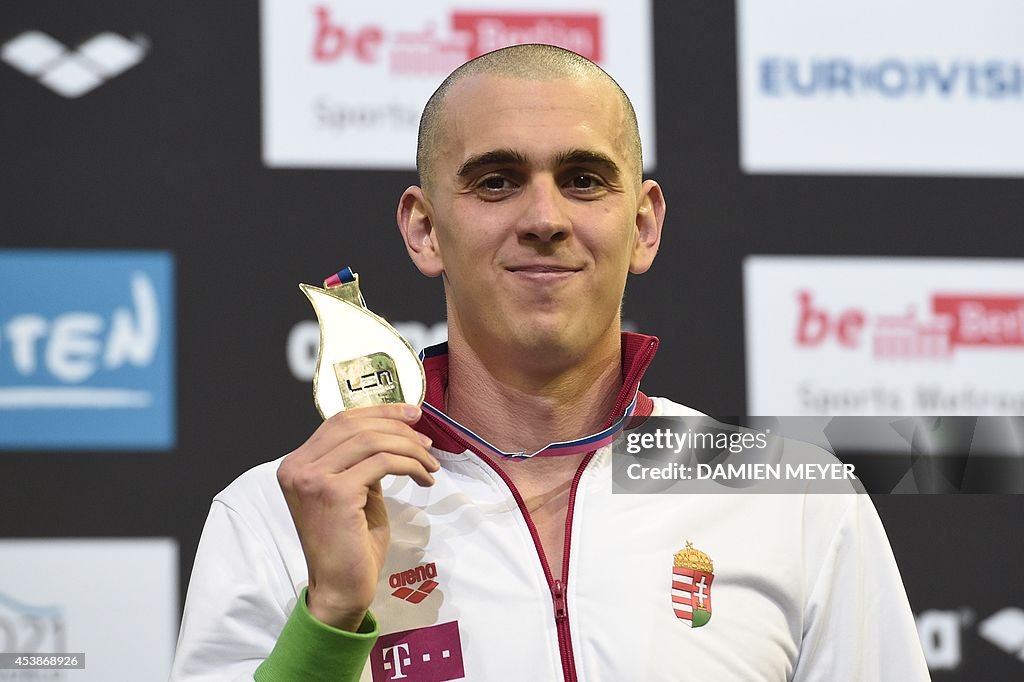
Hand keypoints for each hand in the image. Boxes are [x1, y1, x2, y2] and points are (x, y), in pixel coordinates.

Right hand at [276, 403, 437, 630]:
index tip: (410, 413)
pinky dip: (409, 465)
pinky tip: (424, 479)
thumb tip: (390, 433)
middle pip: (354, 425)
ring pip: (371, 441)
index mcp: (297, 464)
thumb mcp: (353, 493)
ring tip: (430, 463)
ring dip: (409, 448)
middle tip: (427, 440)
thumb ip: (360, 462)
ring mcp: (313, 479)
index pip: (339, 421)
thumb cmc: (350, 546)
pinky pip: (382, 463)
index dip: (378, 412)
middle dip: (397, 426)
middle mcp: (297, 467)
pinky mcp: (335, 493)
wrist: (340, 589)